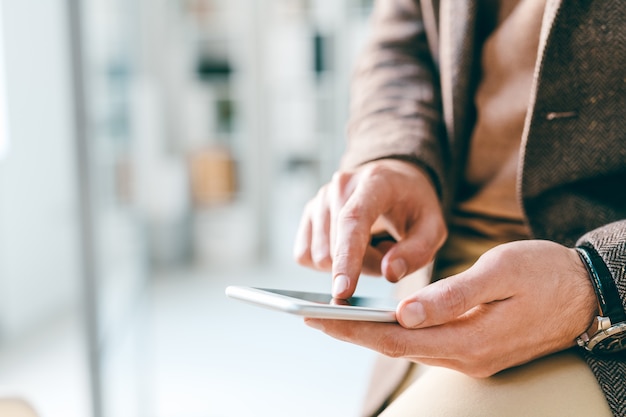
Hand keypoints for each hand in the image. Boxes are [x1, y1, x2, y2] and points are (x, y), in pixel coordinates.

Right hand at [293, 159, 446, 297]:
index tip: (343, 291)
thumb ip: (417, 251)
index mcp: (375, 182)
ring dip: (347, 265)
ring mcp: (320, 198)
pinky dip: (329, 262)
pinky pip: (306, 255)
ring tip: (371, 248)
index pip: (353, 220)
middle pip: (335, 248)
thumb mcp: (433, 228)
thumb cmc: (414, 206)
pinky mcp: (308, 213)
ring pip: (319, 256)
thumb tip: (390, 273)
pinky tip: (349, 249)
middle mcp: (340, 186)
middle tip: (387, 253)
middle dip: (362, 266)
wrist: (395, 182)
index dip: (346, 257)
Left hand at [305, 240, 597, 376]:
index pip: (396, 339)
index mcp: (469, 339)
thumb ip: (454, 296)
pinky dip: (396, 333)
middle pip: (396, 347)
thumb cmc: (545, 274)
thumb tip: (404, 313)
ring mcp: (471, 356)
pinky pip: (426, 344)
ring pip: (409, 347)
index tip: (317, 318)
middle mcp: (466, 356)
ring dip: (370, 334)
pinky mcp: (475, 348)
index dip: (353, 330)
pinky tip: (380, 321)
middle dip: (351, 334)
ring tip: (335, 316)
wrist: (587, 294)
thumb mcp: (501, 273)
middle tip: (311, 318)